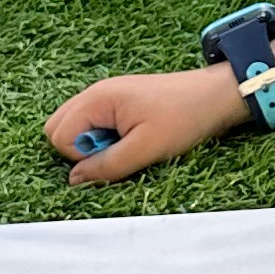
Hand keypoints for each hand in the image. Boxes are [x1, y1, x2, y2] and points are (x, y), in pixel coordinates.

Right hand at [47, 67, 246, 185]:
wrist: (217, 96)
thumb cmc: (185, 117)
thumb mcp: (146, 149)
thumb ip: (107, 165)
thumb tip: (74, 180)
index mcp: (97, 99)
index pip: (58, 136)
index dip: (81, 156)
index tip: (114, 155)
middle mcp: (95, 93)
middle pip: (58, 128)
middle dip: (79, 149)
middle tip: (117, 151)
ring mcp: (106, 97)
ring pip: (75, 127)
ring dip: (93, 144)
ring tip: (126, 145)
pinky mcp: (119, 104)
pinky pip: (95, 124)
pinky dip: (106, 137)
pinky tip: (132, 139)